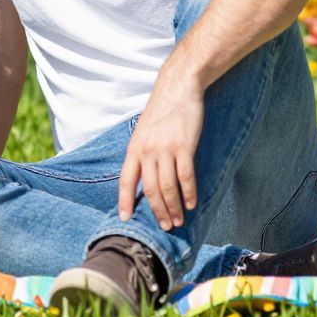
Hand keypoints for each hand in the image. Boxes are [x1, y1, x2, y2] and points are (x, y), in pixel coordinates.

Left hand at [118, 79, 203, 229]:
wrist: (177, 89)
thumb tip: (143, 178)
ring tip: (178, 220)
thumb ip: (142, 154)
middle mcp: (147, 151)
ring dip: (174, 207)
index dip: (124, 200)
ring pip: (167, 187)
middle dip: (157, 211)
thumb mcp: (143, 132)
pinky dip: (189, 193)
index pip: (126, 180)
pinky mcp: (184, 146)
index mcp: (134, 149)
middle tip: (164, 226)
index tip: (125, 219)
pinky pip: (186, 177)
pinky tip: (192, 204)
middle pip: (150, 189)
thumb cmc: (161, 112)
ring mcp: (165, 149)